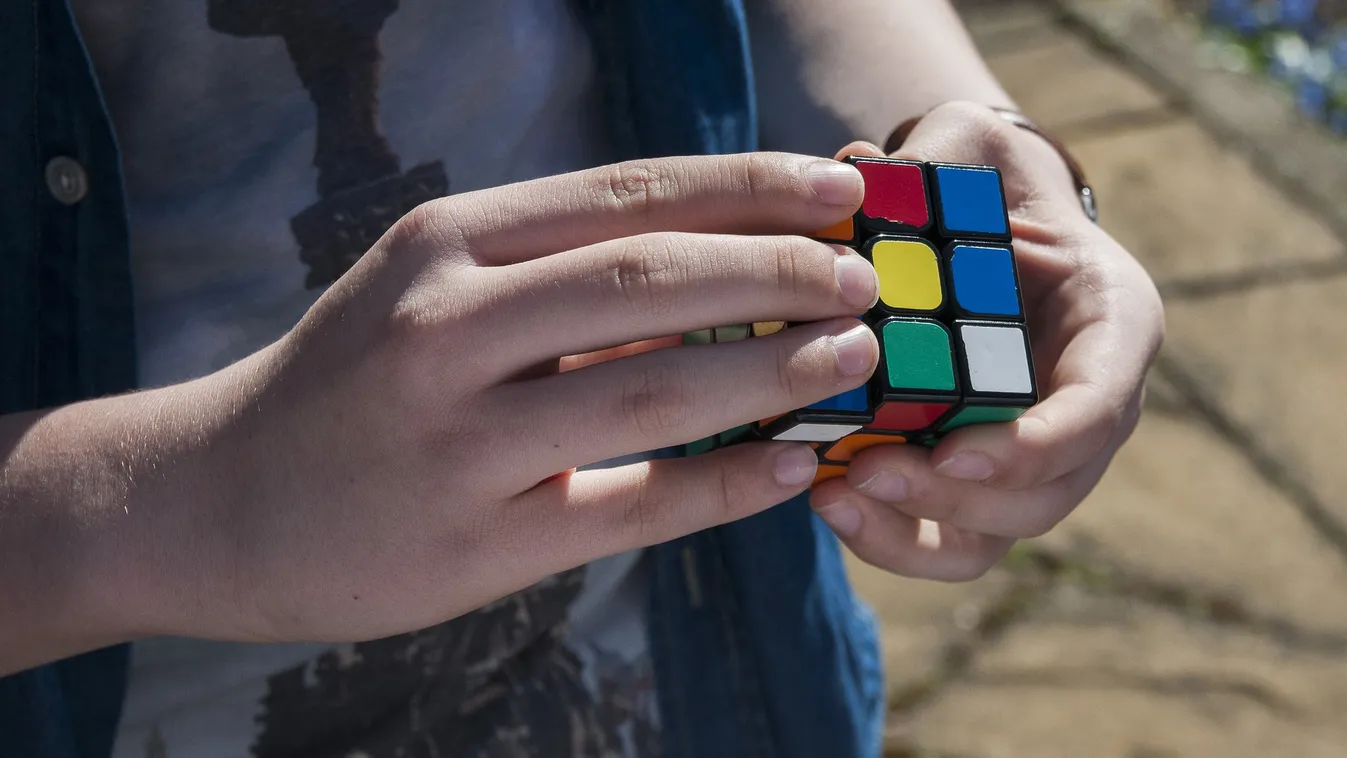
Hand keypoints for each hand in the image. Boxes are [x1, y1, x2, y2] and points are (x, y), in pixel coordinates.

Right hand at [117, 153, 882, 644]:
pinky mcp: (477, 541)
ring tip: (851, 357)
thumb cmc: (345, 381)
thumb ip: (550, 271)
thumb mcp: (424, 287)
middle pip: (654, 277)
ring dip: (773, 370)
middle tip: (862, 280)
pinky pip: (633, 505)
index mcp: (446, 245)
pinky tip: (791, 467)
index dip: (750, 186)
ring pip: (655, 387)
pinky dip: (725, 485)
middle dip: (781, 271)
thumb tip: (712, 261)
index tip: (836, 190)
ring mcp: (459, 439)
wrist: (216, 499)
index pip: (630, 192)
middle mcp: (448, 327)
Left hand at [808, 102, 1163, 580]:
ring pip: (997, 533)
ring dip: (917, 531)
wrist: (976, 228)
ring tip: (835, 496)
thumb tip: (852, 175)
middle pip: (1049, 492)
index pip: (1100, 405)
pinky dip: (889, 536)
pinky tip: (826, 500)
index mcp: (1113, 322)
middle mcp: (1087, 404)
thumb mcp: (971, 148)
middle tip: (871, 473)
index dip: (1035, 445)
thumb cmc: (983, 182)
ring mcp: (1034, 453)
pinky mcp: (975, 480)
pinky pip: (946, 538)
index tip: (954, 456)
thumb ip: (936, 153)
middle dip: (960, 499)